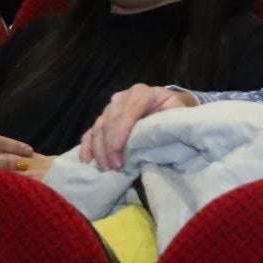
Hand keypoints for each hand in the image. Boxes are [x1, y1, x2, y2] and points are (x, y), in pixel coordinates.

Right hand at [78, 84, 194, 170]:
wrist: (167, 105)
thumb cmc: (173, 111)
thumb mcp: (176, 112)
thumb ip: (166, 120)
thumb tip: (155, 138)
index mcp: (140, 94)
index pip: (126, 113)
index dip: (120, 135)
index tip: (120, 158)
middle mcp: (122, 98)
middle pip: (109, 122)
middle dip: (109, 147)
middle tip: (115, 168)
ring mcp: (110, 108)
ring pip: (98, 128)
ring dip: (99, 150)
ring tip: (106, 168)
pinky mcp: (104, 119)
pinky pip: (90, 132)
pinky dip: (87, 146)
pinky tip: (86, 161)